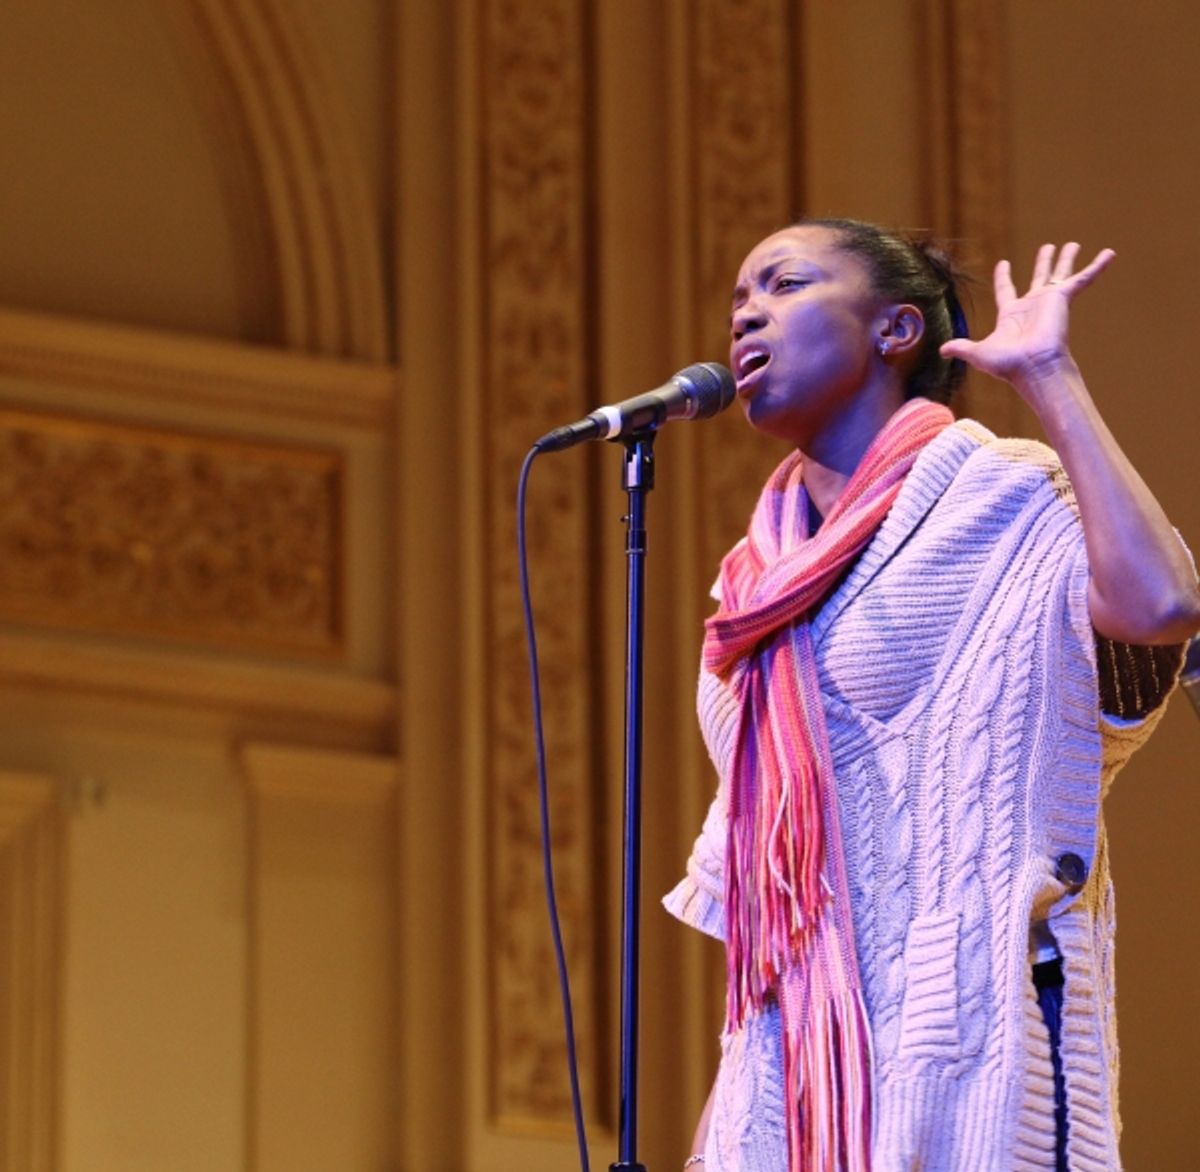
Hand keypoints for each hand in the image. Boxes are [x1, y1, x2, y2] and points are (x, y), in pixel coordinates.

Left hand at [940, 242, 1114, 392]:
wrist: (1033, 366)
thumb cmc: (1008, 364)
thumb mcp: (978, 353)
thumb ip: (961, 348)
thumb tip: (942, 350)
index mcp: (1012, 315)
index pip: (1006, 290)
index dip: (1003, 277)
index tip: (1002, 263)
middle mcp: (1032, 306)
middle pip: (1038, 278)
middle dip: (1043, 263)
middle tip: (1049, 247)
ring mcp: (1049, 301)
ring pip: (1059, 274)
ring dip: (1066, 259)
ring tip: (1072, 244)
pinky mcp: (1063, 299)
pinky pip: (1083, 279)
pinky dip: (1096, 267)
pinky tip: (1109, 253)